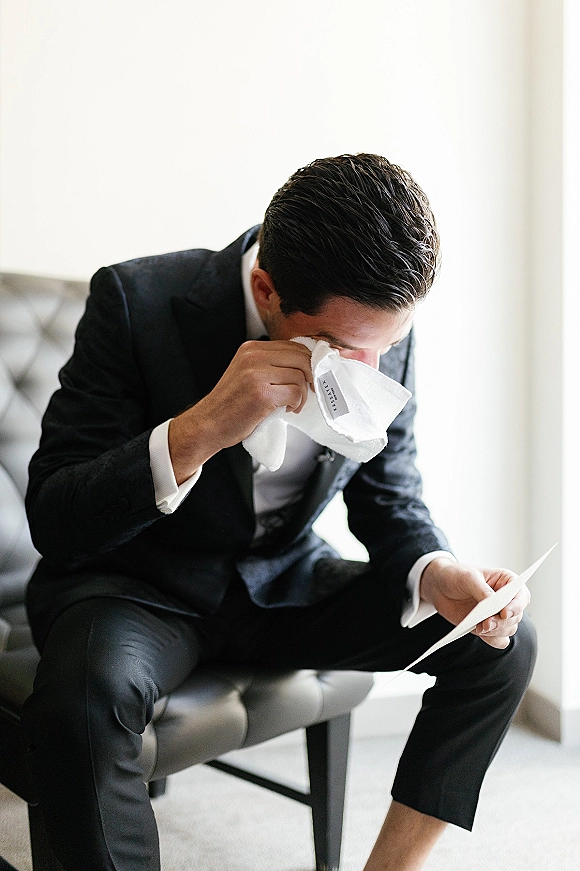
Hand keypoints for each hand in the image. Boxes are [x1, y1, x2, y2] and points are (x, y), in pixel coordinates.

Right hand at [168, 340, 312, 482]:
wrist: (208, 424)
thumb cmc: (230, 404)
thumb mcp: (246, 373)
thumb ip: (270, 365)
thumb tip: (305, 366)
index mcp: (251, 349)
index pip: (294, 346)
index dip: (309, 362)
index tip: (311, 376)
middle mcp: (253, 356)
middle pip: (301, 358)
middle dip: (311, 376)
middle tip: (308, 391)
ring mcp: (257, 374)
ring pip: (300, 376)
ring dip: (303, 394)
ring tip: (292, 405)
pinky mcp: (262, 394)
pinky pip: (296, 392)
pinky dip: (297, 403)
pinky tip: (287, 409)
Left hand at [419, 558, 530, 648]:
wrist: (439, 586)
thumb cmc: (456, 575)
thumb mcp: (468, 578)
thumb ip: (483, 591)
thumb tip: (495, 607)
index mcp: (507, 582)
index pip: (522, 596)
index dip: (516, 606)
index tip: (504, 613)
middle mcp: (507, 600)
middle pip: (516, 617)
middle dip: (502, 622)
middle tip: (485, 624)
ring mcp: (498, 615)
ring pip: (509, 630)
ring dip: (496, 631)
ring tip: (479, 627)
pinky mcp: (489, 627)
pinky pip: (499, 640)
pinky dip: (491, 639)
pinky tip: (479, 631)